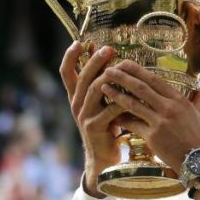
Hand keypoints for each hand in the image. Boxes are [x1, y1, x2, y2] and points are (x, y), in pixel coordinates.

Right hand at [58, 41, 127, 195]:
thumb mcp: (101, 104)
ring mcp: (84, 116)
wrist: (104, 158)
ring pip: (94, 89)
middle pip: (82, 76)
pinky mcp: (94, 127)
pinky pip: (110, 108)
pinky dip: (122, 99)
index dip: (70, 56)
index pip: (66, 72)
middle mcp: (76, 104)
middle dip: (95, 61)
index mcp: (76, 97)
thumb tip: (108, 59)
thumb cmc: (107, 127)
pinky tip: (133, 93)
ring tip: (121, 67)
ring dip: (108, 76)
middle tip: (108, 49)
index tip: (80, 42)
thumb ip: (102, 85)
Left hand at [100, 60, 199, 170]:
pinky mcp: (152, 137)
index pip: (155, 80)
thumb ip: (199, 102)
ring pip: (133, 104)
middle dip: (122, 77)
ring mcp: (159, 122)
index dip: (138, 70)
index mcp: (179, 100)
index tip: (125, 63)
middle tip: (108, 70)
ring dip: (116, 94)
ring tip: (103, 87)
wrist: (199, 162)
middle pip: (141, 88)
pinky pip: (133, 125)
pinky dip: (121, 119)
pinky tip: (110, 115)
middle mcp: (168, 108)